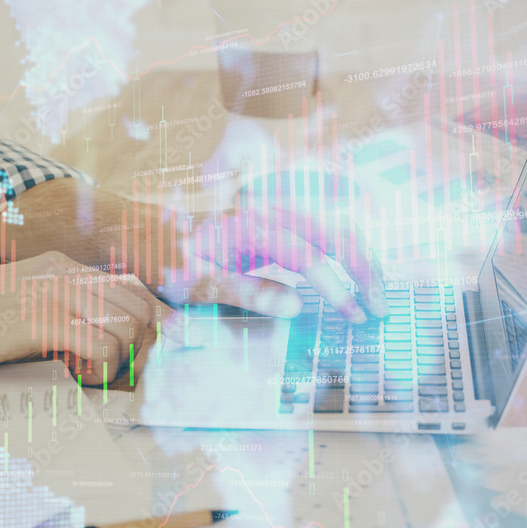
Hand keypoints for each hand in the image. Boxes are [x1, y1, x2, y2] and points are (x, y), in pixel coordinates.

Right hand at [0, 251, 171, 384]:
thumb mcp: (21, 303)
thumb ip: (60, 309)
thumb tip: (102, 335)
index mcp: (60, 266)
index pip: (132, 286)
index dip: (150, 321)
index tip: (146, 348)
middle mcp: (63, 273)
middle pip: (139, 304)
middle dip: (140, 343)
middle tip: (119, 367)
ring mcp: (53, 294)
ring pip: (127, 326)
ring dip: (119, 359)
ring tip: (91, 371)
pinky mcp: (41, 322)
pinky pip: (101, 348)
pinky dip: (99, 370)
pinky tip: (76, 373)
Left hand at [162, 182, 387, 322]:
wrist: (145, 232)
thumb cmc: (167, 259)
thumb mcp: (196, 283)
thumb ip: (245, 292)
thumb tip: (296, 306)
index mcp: (251, 225)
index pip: (308, 254)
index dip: (335, 286)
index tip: (355, 315)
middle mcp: (269, 212)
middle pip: (334, 232)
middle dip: (364, 269)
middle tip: (381, 309)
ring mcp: (275, 213)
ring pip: (334, 228)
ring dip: (360, 260)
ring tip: (377, 296)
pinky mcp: (276, 223)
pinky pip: (321, 232)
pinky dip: (345, 253)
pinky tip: (355, 277)